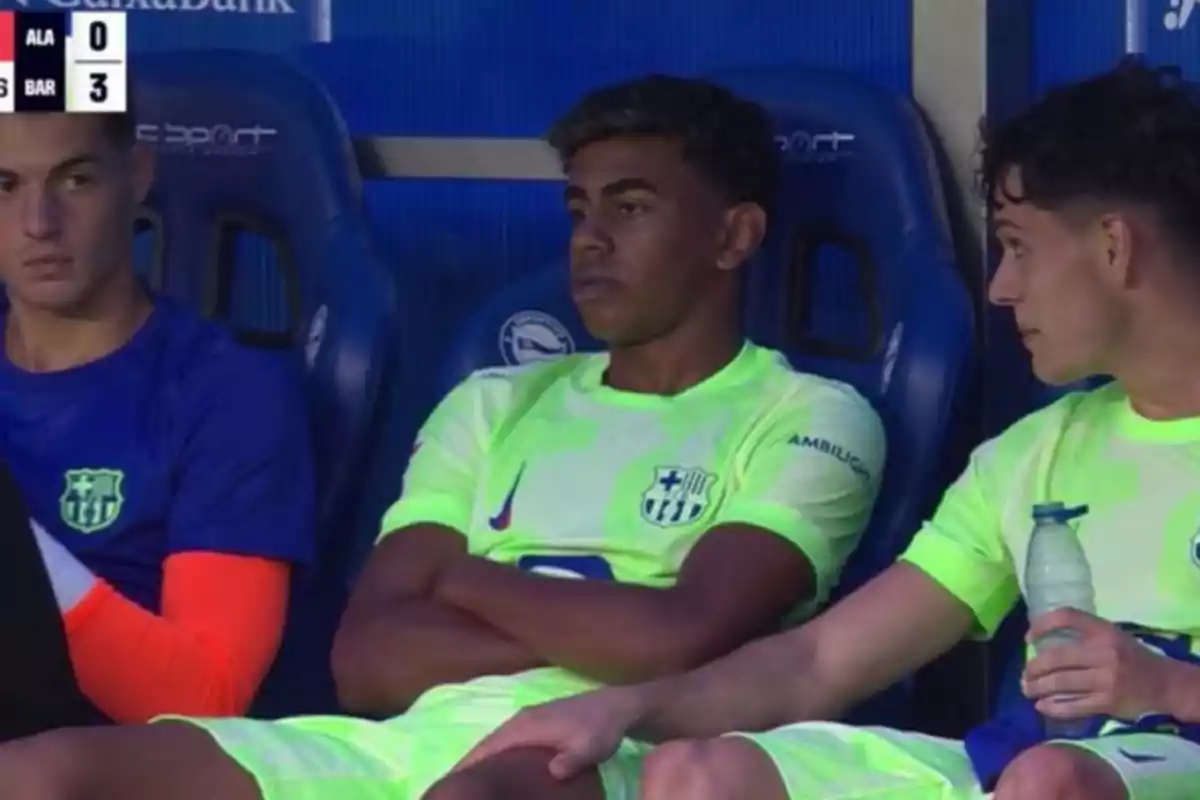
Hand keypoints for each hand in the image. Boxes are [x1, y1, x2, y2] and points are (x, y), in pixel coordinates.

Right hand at [454, 685, 647, 778]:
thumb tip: (552, 772)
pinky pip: (507, 742)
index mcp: (526, 724)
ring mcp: (528, 720)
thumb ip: (572, 759)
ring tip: (468, 784)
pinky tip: (497, 772)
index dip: (469, 764)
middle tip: (453, 789)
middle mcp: (521, 720)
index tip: (450, 783)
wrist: (618, 707)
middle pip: (486, 744)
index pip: (489, 746)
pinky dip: (496, 755)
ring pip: (496, 743)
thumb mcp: (591, 746)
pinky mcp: (536, 725)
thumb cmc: (602, 727)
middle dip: (468, 765)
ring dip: (481, 761)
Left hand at [1022, 609, 1176, 720]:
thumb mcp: (1111, 635)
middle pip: (1056, 658)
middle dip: (1034, 668)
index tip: (1029, 638)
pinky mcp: (1107, 703)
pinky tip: (1042, 706)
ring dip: (1038, 688)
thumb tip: (1039, 641)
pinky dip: (1054, 707)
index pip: (1067, 617)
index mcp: (1103, 631)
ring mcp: (1105, 680)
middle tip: (1025, 675)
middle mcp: (1103, 653)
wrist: (1164, 684)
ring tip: (1027, 689)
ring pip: (1061, 683)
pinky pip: (1073, 706)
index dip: (1042, 624)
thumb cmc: (1131, 657)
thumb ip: (1082, 634)